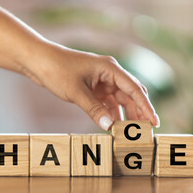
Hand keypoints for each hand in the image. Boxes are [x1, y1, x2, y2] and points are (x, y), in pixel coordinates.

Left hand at [23, 42, 159, 130]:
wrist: (38, 61)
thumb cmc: (57, 70)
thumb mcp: (77, 92)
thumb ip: (94, 110)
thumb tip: (109, 127)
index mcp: (110, 69)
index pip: (134, 89)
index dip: (146, 106)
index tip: (154, 122)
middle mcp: (109, 74)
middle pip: (130, 95)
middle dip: (138, 112)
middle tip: (144, 131)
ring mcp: (101, 81)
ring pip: (119, 100)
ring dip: (124, 114)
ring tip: (130, 131)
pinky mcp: (92, 87)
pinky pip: (107, 102)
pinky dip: (111, 113)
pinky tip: (113, 124)